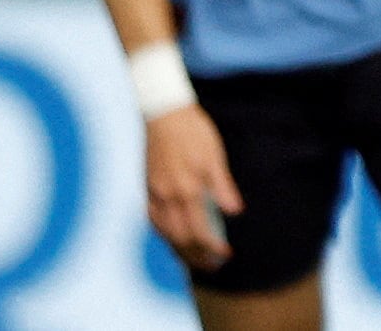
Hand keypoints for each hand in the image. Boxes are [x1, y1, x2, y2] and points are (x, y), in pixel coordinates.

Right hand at [145, 104, 242, 271]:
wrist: (162, 113)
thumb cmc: (193, 131)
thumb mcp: (214, 155)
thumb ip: (222, 186)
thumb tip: (234, 212)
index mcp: (188, 189)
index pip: (200, 231)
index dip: (212, 247)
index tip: (226, 255)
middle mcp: (168, 197)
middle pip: (180, 238)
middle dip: (196, 256)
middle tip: (212, 266)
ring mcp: (153, 194)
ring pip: (164, 233)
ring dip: (179, 250)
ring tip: (194, 260)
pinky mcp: (146, 189)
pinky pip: (153, 221)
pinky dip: (163, 235)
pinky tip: (172, 238)